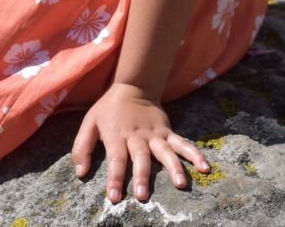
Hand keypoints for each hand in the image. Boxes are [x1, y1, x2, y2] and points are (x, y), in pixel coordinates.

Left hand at [71, 82, 210, 202]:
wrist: (133, 86)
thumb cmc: (109, 109)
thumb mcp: (90, 122)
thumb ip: (82, 147)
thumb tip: (80, 172)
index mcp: (117, 136)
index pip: (115, 159)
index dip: (114, 178)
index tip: (114, 198)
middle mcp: (137, 136)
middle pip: (141, 158)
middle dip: (142, 176)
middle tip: (143, 195)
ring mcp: (155, 134)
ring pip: (165, 152)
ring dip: (173, 167)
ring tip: (181, 183)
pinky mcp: (167, 131)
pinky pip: (182, 143)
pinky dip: (194, 154)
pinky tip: (204, 167)